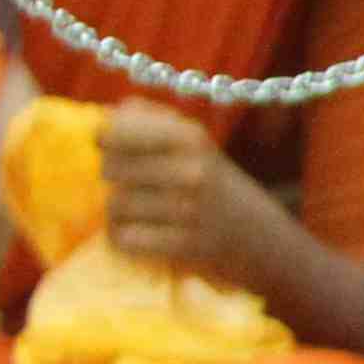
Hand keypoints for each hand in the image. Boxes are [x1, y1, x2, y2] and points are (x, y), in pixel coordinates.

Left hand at [96, 103, 243, 277]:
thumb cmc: (210, 182)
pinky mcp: (185, 246)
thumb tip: (105, 117)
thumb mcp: (192, 140)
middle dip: (114, 179)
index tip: (111, 148)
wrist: (259, 236)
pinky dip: (124, 239)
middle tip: (134, 186)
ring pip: (114, 206)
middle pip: (108, 169)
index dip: (104, 141)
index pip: (114, 132)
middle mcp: (192, 171)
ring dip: (118, 213)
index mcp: (190, 138)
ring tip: (140, 214)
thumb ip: (146, 117)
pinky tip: (141, 236)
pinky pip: (123, 238)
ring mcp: (190, 210)